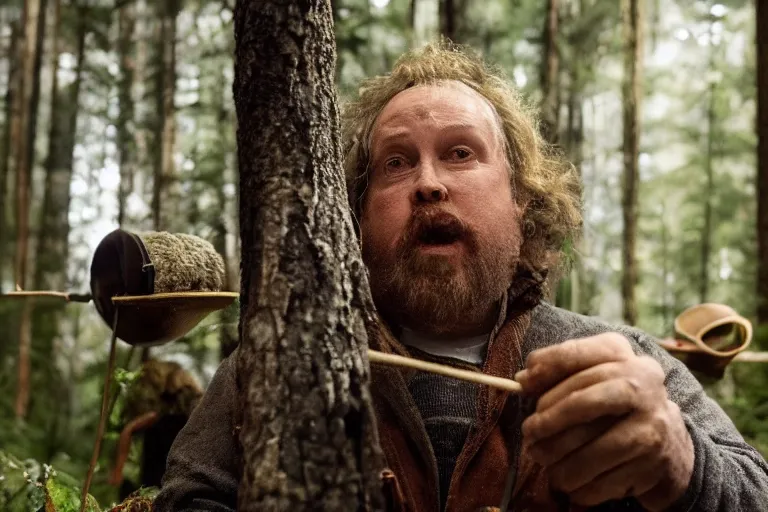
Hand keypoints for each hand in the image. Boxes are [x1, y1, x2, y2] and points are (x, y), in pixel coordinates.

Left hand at [514, 333, 693, 510]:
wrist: (668, 441)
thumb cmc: (611, 404)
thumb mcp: (589, 376)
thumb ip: (557, 372)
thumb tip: (522, 380)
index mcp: (621, 353)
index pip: (577, 354)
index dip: (546, 368)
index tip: (522, 384)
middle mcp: (644, 382)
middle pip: (583, 402)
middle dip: (548, 421)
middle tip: (529, 433)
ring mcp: (653, 423)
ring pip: (594, 449)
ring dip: (559, 459)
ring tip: (541, 459)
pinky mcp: (654, 461)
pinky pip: (606, 480)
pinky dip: (581, 485)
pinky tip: (568, 481)